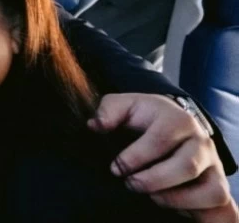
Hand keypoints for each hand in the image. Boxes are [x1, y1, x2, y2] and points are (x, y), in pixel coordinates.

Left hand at [90, 94, 236, 220]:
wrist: (175, 122)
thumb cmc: (145, 117)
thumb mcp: (125, 106)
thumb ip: (108, 111)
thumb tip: (95, 125)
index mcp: (178, 119)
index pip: (160, 139)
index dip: (135, 157)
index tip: (116, 168)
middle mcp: (202, 142)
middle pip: (186, 167)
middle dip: (153, 181)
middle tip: (131, 184)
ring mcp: (214, 165)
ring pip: (211, 191)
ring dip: (177, 200)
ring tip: (152, 196)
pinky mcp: (219, 185)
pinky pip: (221, 206)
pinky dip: (198, 212)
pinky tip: (172, 207)